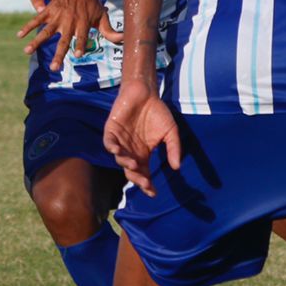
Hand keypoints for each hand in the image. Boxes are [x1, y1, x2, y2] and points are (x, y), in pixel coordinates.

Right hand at [16, 0, 123, 66]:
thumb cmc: (91, 2)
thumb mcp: (101, 14)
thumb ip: (109, 30)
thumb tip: (122, 40)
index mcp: (83, 22)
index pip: (82, 35)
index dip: (80, 43)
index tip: (77, 54)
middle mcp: (69, 20)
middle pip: (63, 39)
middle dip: (58, 53)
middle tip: (54, 68)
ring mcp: (57, 15)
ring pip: (46, 31)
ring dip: (36, 42)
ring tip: (27, 52)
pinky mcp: (48, 10)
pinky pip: (37, 20)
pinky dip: (27, 27)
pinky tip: (19, 35)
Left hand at [103, 79, 180, 196]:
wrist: (145, 93)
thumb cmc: (157, 113)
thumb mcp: (170, 132)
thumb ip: (173, 148)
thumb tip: (177, 167)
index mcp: (143, 154)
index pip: (144, 174)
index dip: (147, 184)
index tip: (153, 192)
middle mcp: (131, 151)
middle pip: (130, 170)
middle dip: (137, 178)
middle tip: (145, 183)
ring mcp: (120, 141)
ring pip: (119, 158)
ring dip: (125, 163)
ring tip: (134, 165)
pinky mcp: (111, 130)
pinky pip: (108, 142)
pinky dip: (111, 147)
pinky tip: (117, 151)